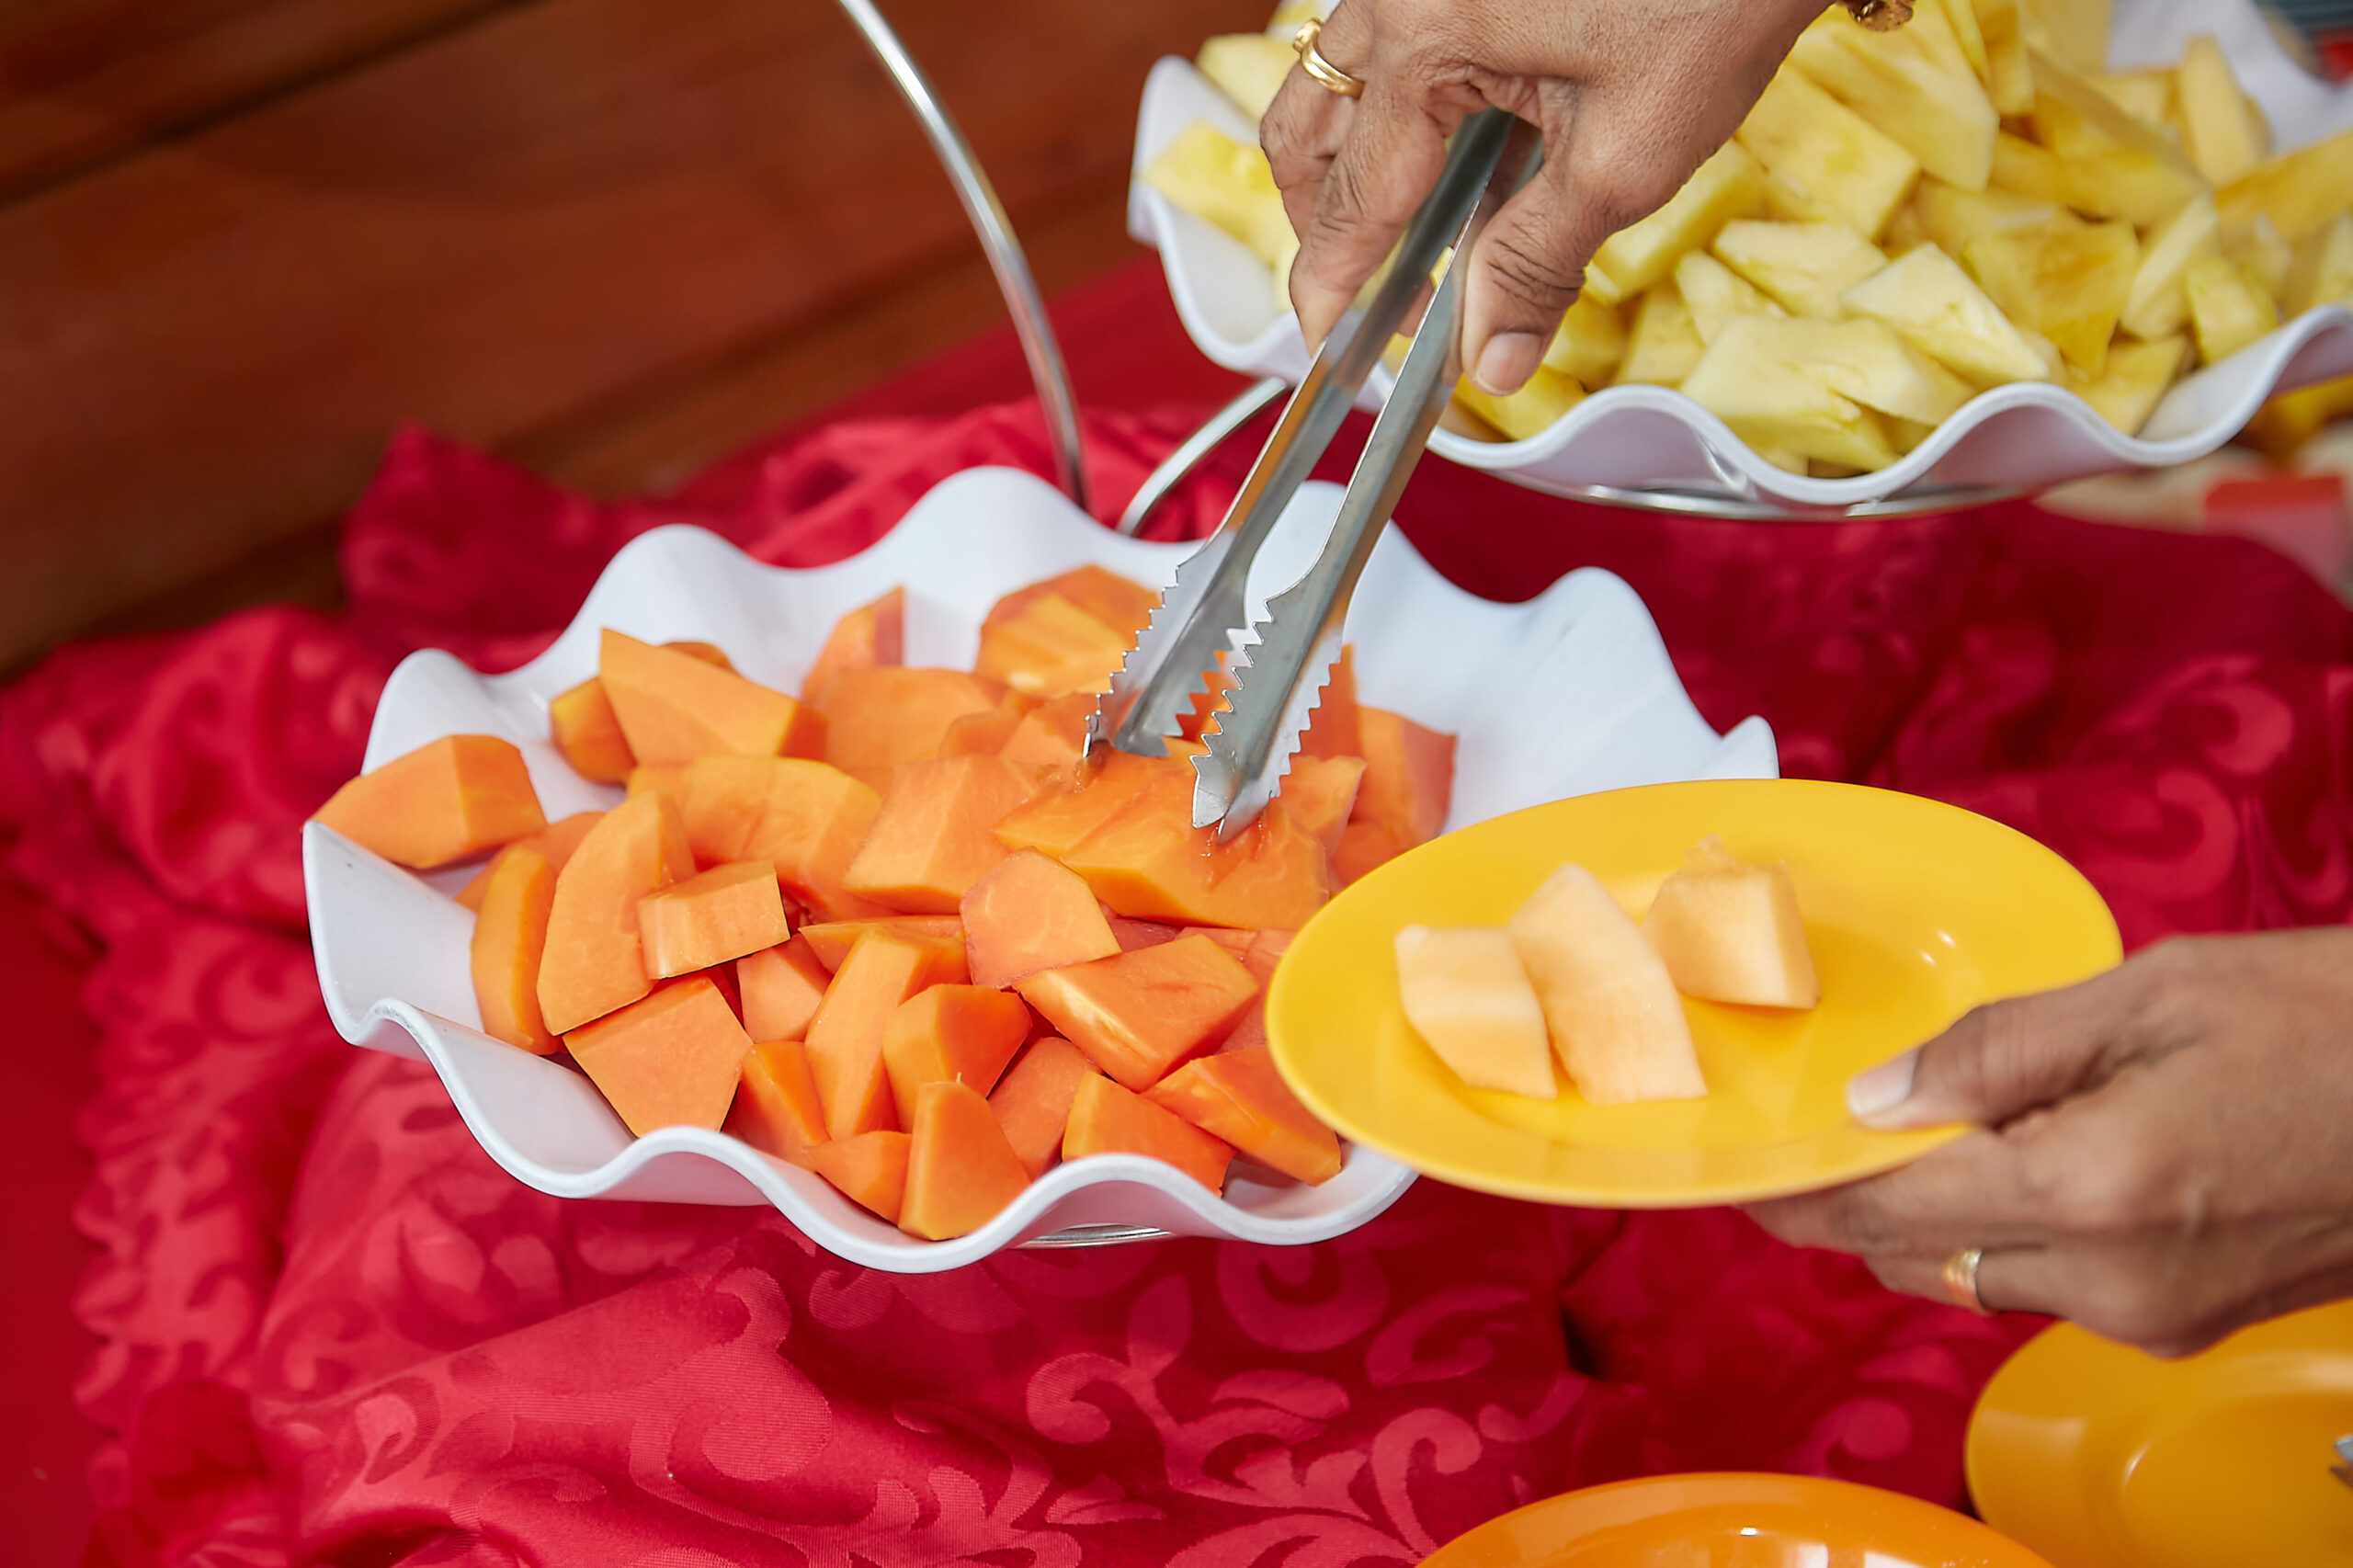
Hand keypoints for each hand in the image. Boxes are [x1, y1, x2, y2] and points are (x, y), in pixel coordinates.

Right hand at [1260, 0, 1822, 394]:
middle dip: (1326, 226)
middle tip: (1374, 301)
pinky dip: (1405, 120)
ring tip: (1417, 240)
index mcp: (1422, 37)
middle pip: (1307, 132)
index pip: (1350, 199)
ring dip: (1356, 170)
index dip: (1333, 290)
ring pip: (1336, 87)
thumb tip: (1490, 361)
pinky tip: (1467, 165)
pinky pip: (1390, 49)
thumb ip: (1536, 266)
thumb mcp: (1624, 159)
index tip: (1334, 351)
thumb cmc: (1710, 7)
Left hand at [1745, 929, 2352, 1356]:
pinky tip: (2006, 1163)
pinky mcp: (2190, 1321)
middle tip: (1805, 1149)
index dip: (1800, 1196)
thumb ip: (1999, 1048)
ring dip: (1928, 1219)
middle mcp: (2113, 1281)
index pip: (1890, 1210)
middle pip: (1922, 1257)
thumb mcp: (2153, 994)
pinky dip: (2005, 1231)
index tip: (1741, 1175)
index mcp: (2092, 1189)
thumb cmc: (2332, 1022)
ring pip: (1982, 1277)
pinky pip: (2052, 1286)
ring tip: (1901, 1139)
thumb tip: (1880, 1098)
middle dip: (1851, 1207)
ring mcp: (2155, 1315)